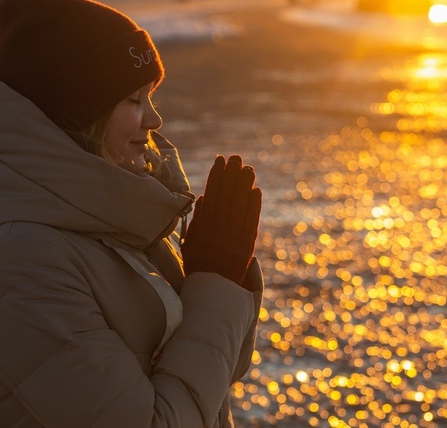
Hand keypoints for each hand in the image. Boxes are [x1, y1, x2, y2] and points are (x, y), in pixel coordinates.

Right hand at [181, 155, 261, 284]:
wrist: (214, 288)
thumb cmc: (199, 264)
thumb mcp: (191, 241)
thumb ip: (199, 219)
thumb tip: (205, 197)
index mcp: (204, 225)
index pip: (212, 194)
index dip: (217, 176)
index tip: (220, 161)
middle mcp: (219, 228)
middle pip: (227, 196)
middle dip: (232, 175)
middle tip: (236, 158)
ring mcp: (235, 235)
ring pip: (241, 205)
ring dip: (245, 186)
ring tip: (248, 169)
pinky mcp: (248, 243)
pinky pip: (252, 220)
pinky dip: (254, 205)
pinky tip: (256, 190)